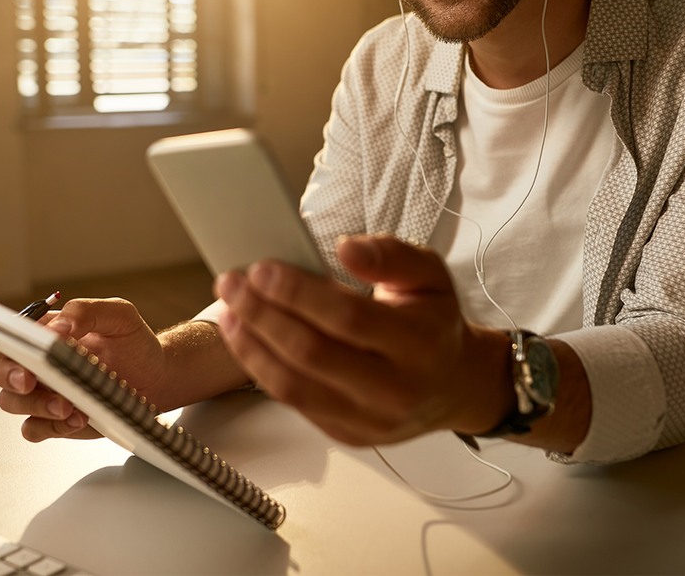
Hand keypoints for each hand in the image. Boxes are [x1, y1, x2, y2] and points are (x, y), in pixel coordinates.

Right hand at [0, 298, 168, 442]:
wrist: (156, 377)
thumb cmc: (132, 341)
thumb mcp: (117, 315)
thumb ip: (86, 312)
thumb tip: (59, 325)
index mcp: (42, 333)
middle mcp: (34, 363)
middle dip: (6, 374)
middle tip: (29, 379)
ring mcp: (42, 393)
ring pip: (11, 402)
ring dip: (35, 404)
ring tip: (68, 404)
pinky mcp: (55, 421)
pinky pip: (33, 429)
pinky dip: (49, 426)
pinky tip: (76, 417)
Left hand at [214, 234, 512, 444]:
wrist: (455, 385)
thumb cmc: (434, 323)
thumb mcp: (430, 275)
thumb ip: (391, 255)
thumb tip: (346, 248)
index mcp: (421, 344)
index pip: (348, 318)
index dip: (299, 293)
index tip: (262, 268)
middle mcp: (396, 390)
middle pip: (312, 354)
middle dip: (262, 315)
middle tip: (232, 283)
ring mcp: (370, 420)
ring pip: (294, 386)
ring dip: (252, 345)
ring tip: (229, 310)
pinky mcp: (347, 435)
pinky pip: (294, 403)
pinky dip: (262, 369)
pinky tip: (246, 339)